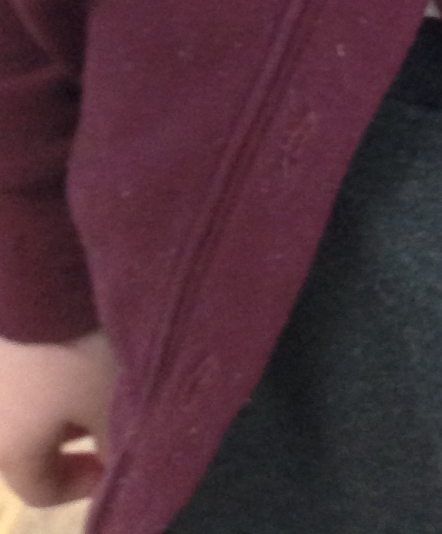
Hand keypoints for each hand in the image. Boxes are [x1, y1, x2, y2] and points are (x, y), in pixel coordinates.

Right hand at [0, 329, 117, 506]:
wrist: (38, 266)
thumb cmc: (76, 346)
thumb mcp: (110, 398)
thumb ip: (116, 442)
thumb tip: (117, 464)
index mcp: (8, 447)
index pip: (39, 488)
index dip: (83, 483)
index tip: (113, 456)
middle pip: (27, 442)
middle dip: (70, 431)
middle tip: (106, 402)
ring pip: (22, 398)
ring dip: (56, 391)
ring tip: (92, 360)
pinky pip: (19, 358)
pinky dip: (45, 356)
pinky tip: (72, 327)